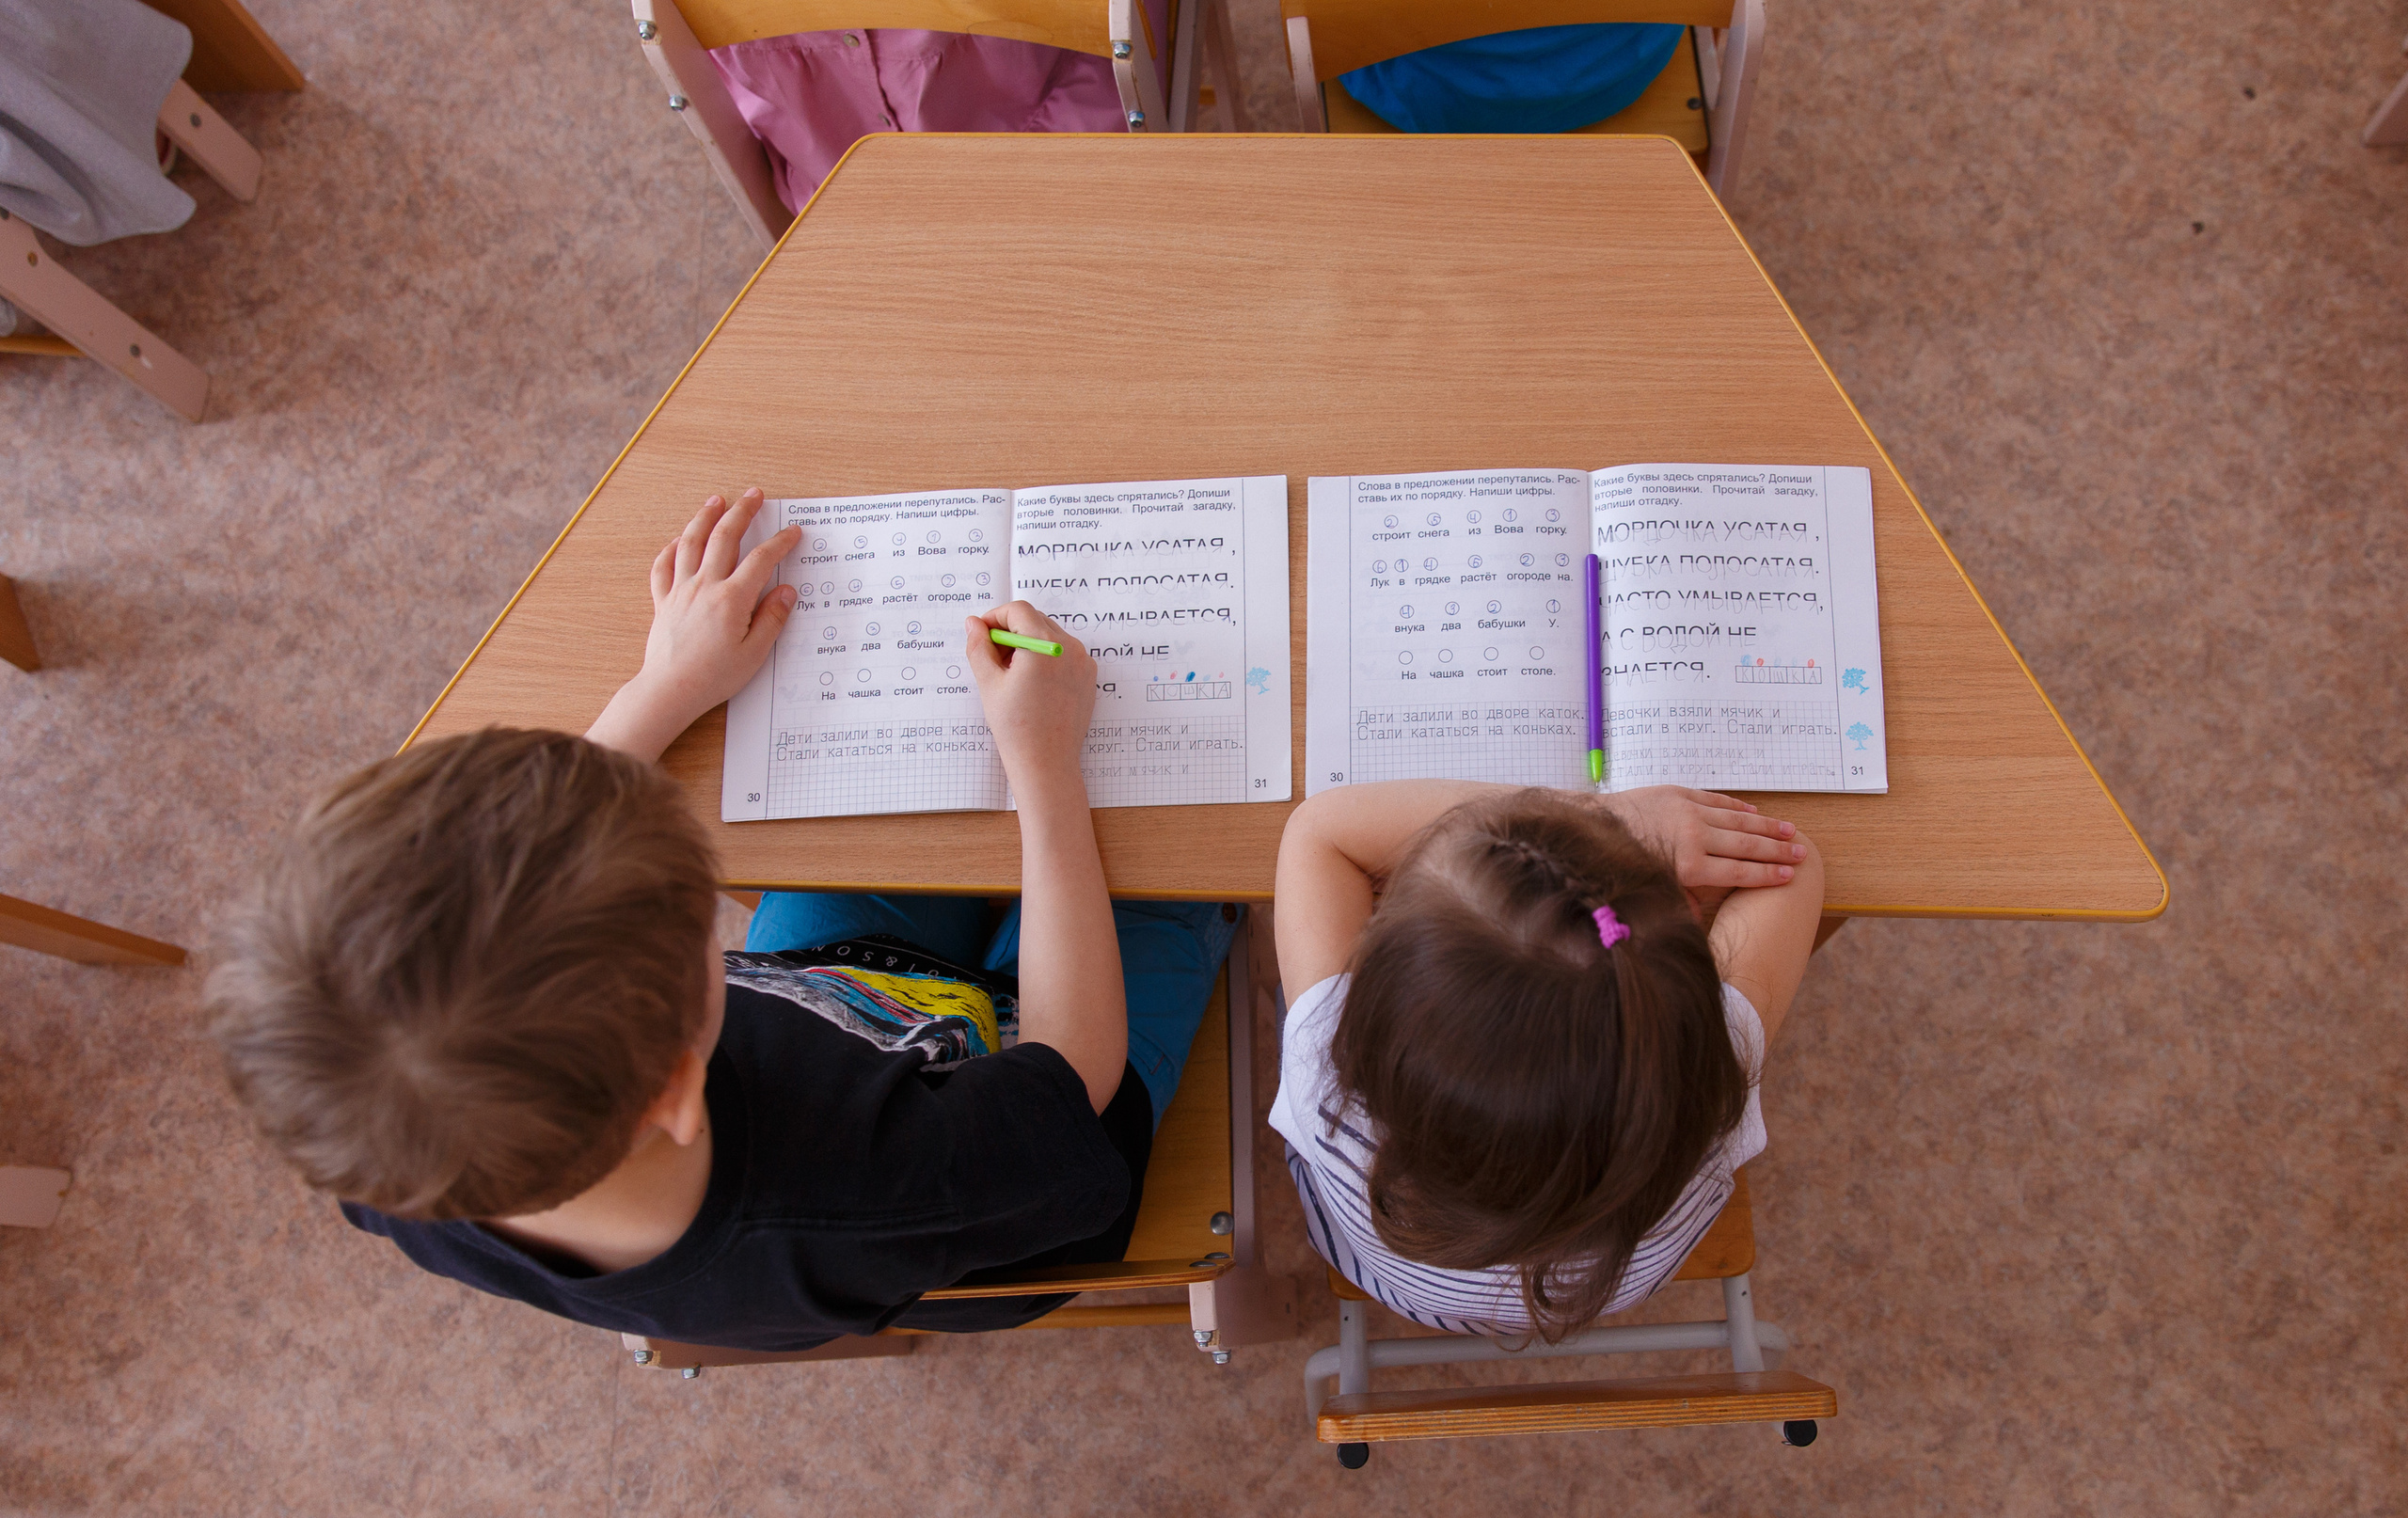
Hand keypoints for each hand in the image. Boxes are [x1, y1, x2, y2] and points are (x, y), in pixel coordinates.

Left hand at [585, 489, 799, 761]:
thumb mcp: (754, 653)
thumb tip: (785, 591)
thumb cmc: (713, 677)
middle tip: (754, 495)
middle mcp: (705, 586)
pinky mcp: (663, 602)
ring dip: (705, 518)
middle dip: (742, 512)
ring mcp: (681, 591)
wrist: (669, 690)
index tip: (792, 532)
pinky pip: (663, 567)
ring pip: (691, 543)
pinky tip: (677, 541)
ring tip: (716, 501)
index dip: (779, 542)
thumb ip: (771, 618)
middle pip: (725, 537)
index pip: (761, 559)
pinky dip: (670, 550)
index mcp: (732, 599)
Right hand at [965, 602, 1094, 800]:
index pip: (1019, 610)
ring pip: (1049, 636)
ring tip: (1010, 675)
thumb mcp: (989, 683)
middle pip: (1035, 620)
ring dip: (1027, 644)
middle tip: (992, 658)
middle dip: (1011, 631)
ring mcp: (1082, 662)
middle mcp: (1069, 648)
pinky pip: (1063, 654)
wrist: (1046, 763)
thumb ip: (979, 647)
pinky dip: (1045, 658)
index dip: (996, 617)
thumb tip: (973, 623)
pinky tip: (1030, 684)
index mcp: (1044, 645)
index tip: (982, 634)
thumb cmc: (1016, 728)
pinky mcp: (1087, 677)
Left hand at [1598, 785, 1802, 907]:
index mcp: (1688, 865)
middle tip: (1802, 854)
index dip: (1767, 875)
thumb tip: (1696, 919)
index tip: (1790, 877)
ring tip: (1789, 832)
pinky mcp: (1678, 793)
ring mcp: (1687, 811)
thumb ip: (1680, 902)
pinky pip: (1716, 800)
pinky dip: (1737, 807)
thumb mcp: (1653, 890)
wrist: (1594, 825)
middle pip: (1745, 846)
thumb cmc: (1624, 864)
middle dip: (1777, 851)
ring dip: (1765, 827)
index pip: (1739, 872)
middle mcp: (1693, 836)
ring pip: (1736, 820)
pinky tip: (1755, 814)